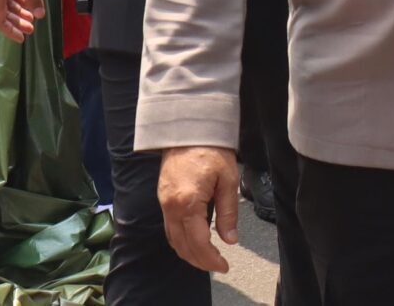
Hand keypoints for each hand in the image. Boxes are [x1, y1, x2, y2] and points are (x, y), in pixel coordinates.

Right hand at [159, 145, 239, 273]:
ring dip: (188, 253)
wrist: (188, 128)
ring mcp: (163, 202)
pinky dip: (180, 240)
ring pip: (172, 239)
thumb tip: (230, 239)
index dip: (211, 259)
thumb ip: (228, 212)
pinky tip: (193, 241)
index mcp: (188, 203)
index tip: (224, 266)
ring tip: (207, 258)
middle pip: (182, 245)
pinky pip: (169, 227)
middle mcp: (171, 206)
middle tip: (217, 265)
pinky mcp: (162, 197)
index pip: (198, 242)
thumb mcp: (228, 180)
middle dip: (199, 261)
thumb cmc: (211, 150)